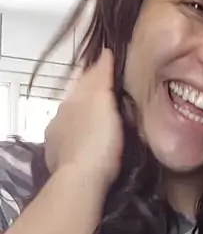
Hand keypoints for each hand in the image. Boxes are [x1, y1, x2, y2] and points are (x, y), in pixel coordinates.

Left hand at [45, 49, 122, 190]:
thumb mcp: (103, 103)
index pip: (86, 82)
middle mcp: (60, 118)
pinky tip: (90, 149)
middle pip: (78, 104)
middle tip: (114, 104)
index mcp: (70, 101)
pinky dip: (82, 143)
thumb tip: (104, 52)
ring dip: (87, 124)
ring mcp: (57, 141)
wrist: (81, 181)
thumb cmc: (97, 141)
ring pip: (74, 125)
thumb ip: (102, 78)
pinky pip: (73, 146)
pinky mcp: (59, 162)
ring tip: (104, 129)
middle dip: (93, 102)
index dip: (100, 77)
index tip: (115, 76)